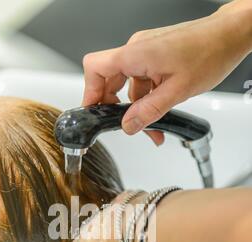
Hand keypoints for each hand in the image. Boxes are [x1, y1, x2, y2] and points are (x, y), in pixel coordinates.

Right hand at [82, 0, 251, 141]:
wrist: (229, 35)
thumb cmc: (209, 52)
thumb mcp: (177, 91)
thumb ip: (149, 111)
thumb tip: (128, 126)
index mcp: (136, 54)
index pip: (95, 69)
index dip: (89, 93)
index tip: (93, 113)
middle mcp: (136, 49)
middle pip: (109, 80)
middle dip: (116, 108)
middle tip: (125, 126)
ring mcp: (145, 52)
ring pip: (128, 85)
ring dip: (136, 108)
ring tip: (152, 128)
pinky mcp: (155, 55)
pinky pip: (142, 81)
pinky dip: (147, 99)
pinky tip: (159, 114)